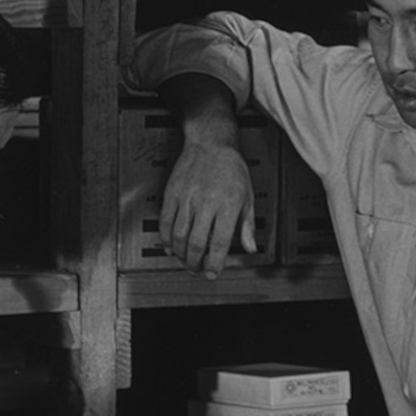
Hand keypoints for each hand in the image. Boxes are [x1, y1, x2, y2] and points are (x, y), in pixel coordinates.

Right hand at [160, 139, 260, 275]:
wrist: (211, 142)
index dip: (214, 263)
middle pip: (195, 243)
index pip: (218, 243)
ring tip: (185, 261)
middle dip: (195, 263)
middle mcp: (206, 203)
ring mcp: (186, 198)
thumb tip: (250, 248)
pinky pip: (165, 222)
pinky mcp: (172, 193)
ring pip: (178, 236)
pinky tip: (170, 247)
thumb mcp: (247, 196)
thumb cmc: (231, 168)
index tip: (213, 273)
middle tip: (198, 270)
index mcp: (227, 205)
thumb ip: (247, 226)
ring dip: (180, 254)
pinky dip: (165, 239)